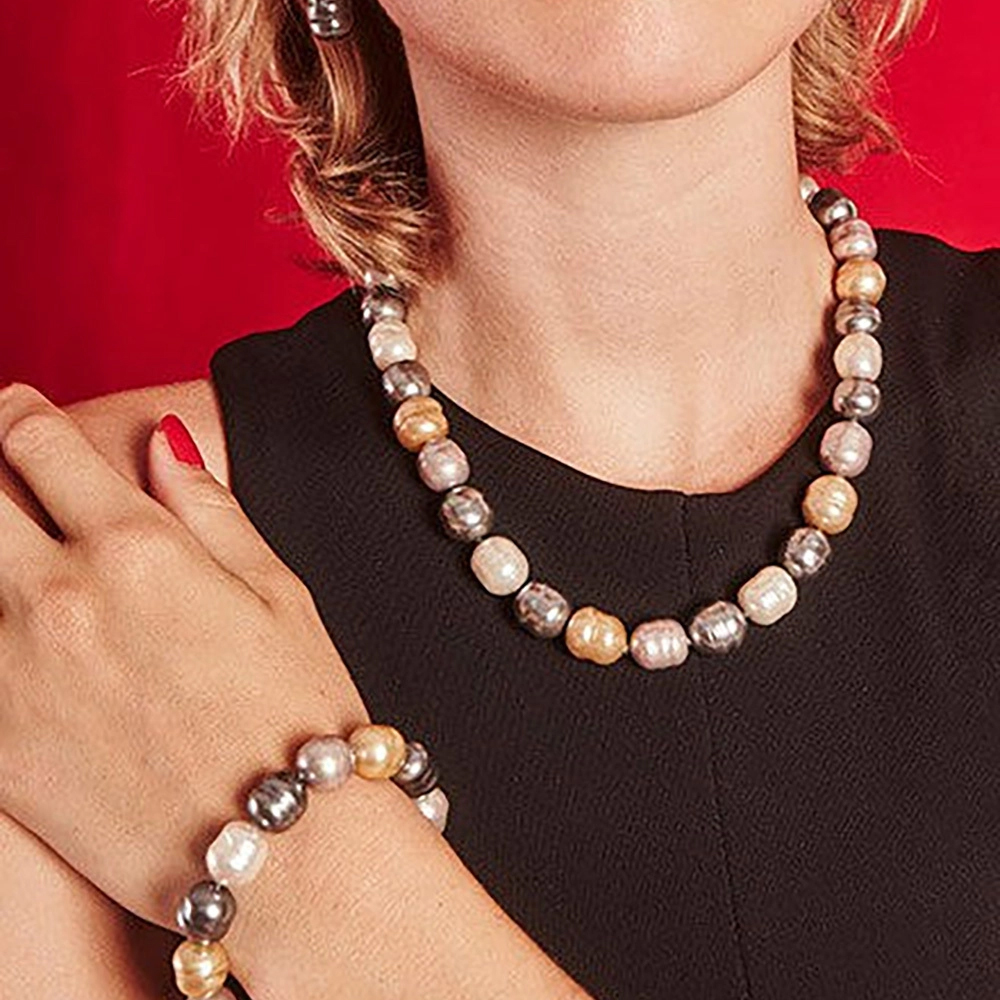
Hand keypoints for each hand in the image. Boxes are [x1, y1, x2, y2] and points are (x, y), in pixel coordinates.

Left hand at [0, 383, 592, 999]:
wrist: (282, 850)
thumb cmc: (298, 713)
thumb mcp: (277, 592)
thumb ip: (209, 507)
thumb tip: (160, 439)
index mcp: (137, 549)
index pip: (40, 442)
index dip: (22, 411)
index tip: (20, 409)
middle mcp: (56, 599)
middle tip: (0, 465)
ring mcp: (9, 675)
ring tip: (9, 552)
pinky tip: (10, 625)